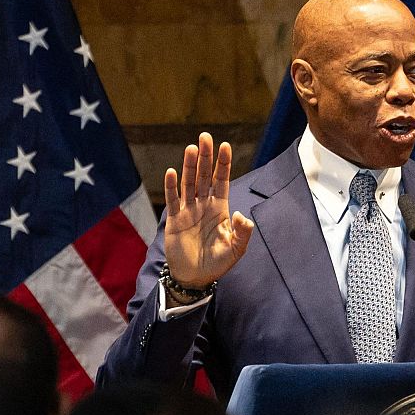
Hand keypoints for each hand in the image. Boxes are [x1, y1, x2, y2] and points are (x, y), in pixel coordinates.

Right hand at [163, 132, 254, 286]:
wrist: (195, 277)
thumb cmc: (217, 264)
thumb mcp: (235, 250)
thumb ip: (242, 233)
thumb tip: (242, 215)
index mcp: (220, 209)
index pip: (222, 181)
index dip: (223, 164)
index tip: (225, 146)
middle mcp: (204, 205)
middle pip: (204, 176)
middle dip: (206, 157)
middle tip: (205, 136)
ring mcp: (188, 210)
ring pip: (189, 183)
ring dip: (190, 166)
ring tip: (192, 148)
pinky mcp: (175, 220)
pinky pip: (173, 200)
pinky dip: (172, 186)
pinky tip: (172, 172)